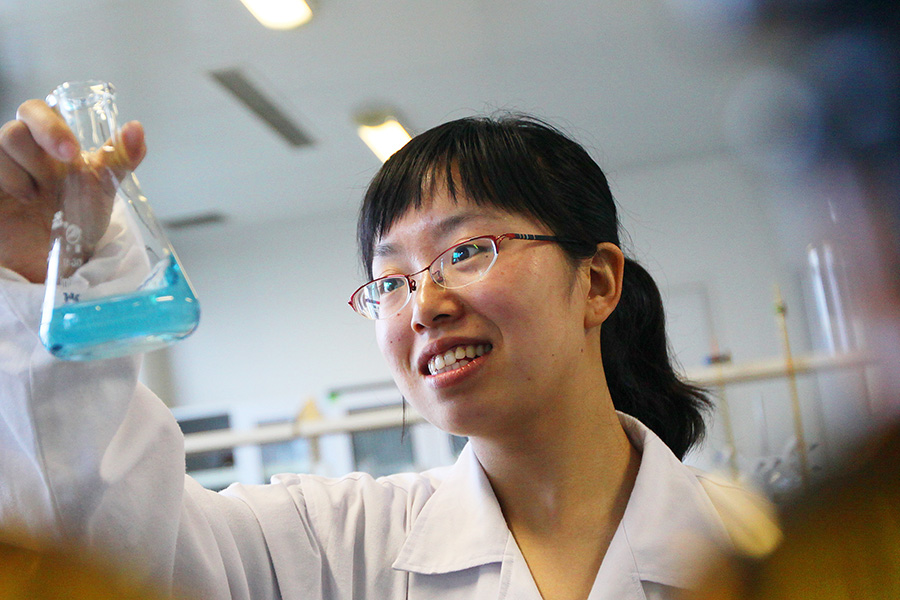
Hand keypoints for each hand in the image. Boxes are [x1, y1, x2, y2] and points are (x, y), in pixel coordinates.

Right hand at [0, 100, 145, 282]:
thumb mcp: (103, 187)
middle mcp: (20, 153)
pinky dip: (8, 182)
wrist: (61, 260)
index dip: (49, 124)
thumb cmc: (79, 217)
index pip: (35, 111)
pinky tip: (24, 201)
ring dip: (22, 172)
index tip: (72, 152)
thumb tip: (136, 127)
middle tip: (63, 165)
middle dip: (38, 149)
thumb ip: (120, 157)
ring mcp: (1, 170)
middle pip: (13, 130)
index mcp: (46, 144)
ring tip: (38, 197)